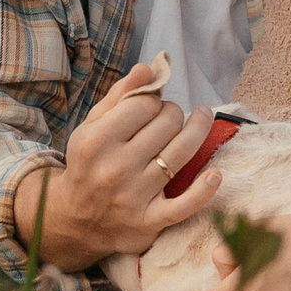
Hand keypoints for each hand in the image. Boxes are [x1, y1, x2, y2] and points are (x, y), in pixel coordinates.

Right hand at [13, 58, 222, 271]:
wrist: (75, 220)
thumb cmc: (89, 164)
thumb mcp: (92, 126)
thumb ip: (119, 95)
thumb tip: (148, 68)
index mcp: (96, 140)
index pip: (145, 105)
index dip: (154, 100)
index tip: (152, 107)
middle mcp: (115, 167)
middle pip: (166, 124)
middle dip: (174, 113)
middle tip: (170, 117)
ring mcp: (134, 196)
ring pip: (181, 153)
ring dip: (199, 129)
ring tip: (203, 117)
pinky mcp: (149, 222)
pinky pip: (184, 205)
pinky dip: (204, 190)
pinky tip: (215, 174)